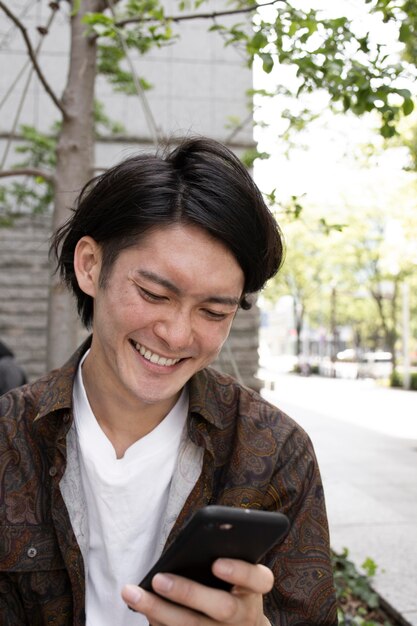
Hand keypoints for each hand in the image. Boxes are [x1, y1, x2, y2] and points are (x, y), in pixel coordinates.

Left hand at [121, 558, 272, 625]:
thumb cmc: (234, 585)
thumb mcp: (238, 571)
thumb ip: (226, 552)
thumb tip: (195, 539)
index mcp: (255, 589)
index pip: (259, 580)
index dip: (240, 572)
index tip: (217, 563)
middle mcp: (245, 615)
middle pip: (222, 608)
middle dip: (189, 593)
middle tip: (159, 579)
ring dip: (159, 610)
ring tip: (131, 593)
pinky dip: (157, 622)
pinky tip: (138, 607)